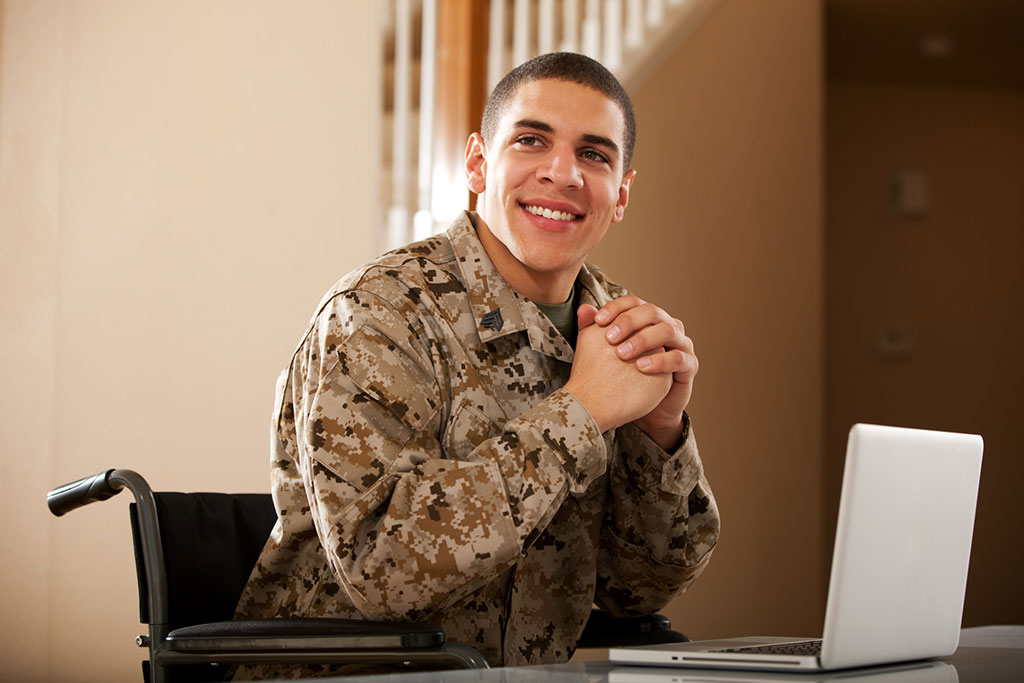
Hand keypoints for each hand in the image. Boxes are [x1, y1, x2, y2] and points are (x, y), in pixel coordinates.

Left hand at [583, 296, 697, 449]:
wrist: (646, 407)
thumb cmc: (626, 376)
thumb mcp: (607, 353)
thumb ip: (595, 332)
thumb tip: (583, 310)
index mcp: (647, 319)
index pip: (634, 302)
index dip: (616, 307)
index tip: (597, 321)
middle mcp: (667, 325)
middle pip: (652, 311)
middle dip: (629, 322)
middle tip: (609, 338)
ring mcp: (681, 343)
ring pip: (668, 330)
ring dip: (644, 339)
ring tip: (622, 354)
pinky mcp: (689, 364)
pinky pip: (678, 358)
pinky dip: (660, 361)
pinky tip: (640, 368)